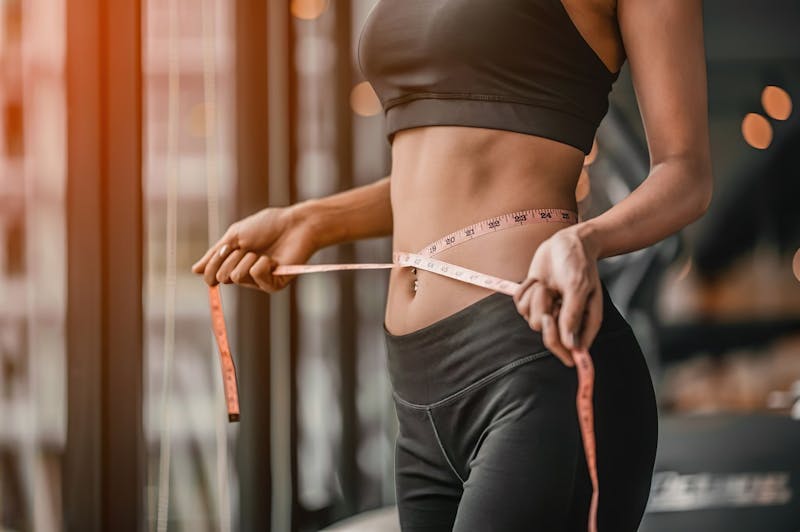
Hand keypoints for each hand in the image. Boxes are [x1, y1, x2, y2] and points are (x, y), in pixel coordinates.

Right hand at [191, 205, 317, 292]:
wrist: (295, 224)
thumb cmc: (268, 226)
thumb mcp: (235, 236)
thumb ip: (215, 254)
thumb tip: (195, 270)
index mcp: (234, 264)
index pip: (212, 275)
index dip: (214, 262)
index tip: (225, 248)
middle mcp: (245, 275)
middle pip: (222, 276)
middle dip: (231, 257)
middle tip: (248, 247)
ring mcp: (259, 282)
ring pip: (237, 276)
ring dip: (247, 258)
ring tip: (263, 252)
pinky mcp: (273, 285)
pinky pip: (255, 275)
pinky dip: (262, 263)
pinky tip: (273, 260)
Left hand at [512, 225, 602, 366]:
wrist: (565, 242)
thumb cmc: (578, 263)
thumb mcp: (578, 286)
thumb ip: (573, 315)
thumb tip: (571, 345)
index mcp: (585, 322)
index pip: (571, 350)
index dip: (560, 347)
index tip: (551, 321)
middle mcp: (566, 320)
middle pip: (548, 338)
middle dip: (544, 314)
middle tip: (547, 294)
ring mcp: (548, 311)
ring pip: (532, 320)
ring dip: (536, 299)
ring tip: (546, 283)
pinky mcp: (533, 302)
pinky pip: (520, 306)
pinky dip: (526, 291)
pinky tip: (537, 280)